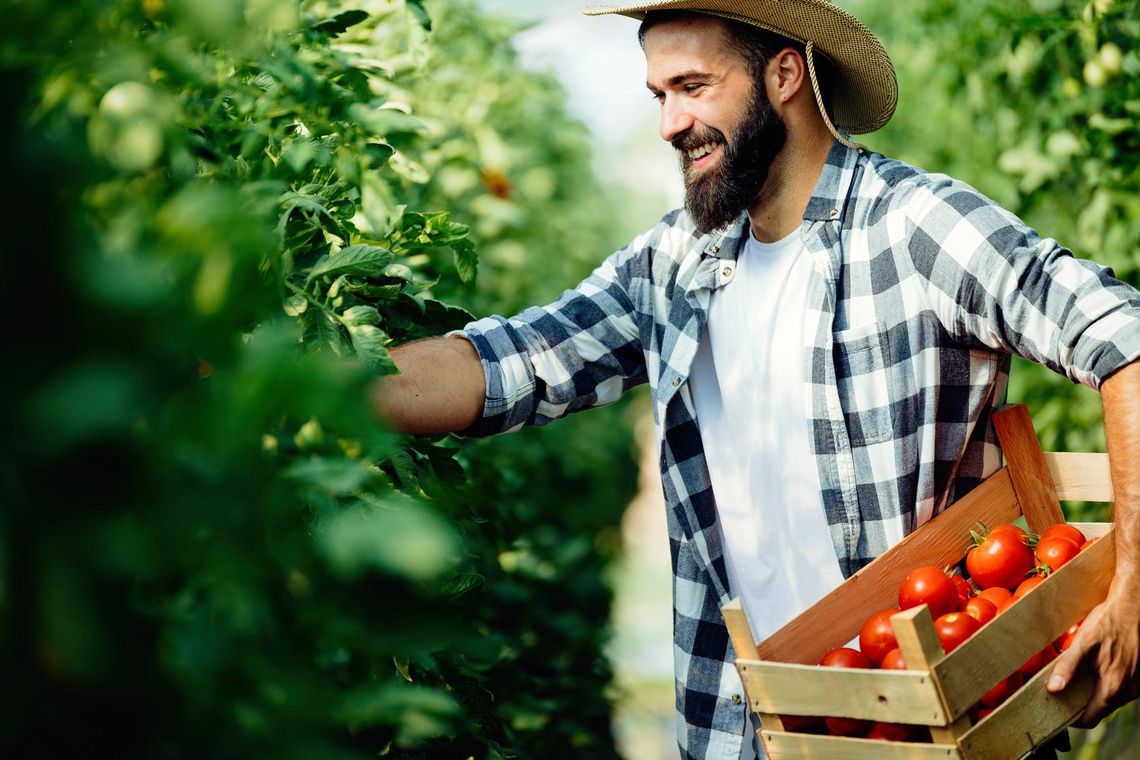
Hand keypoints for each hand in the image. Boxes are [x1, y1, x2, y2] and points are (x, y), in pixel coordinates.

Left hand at [1046, 581, 1139, 726]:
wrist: (1134, 607)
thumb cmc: (1109, 622)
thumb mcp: (1083, 642)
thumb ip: (1068, 667)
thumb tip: (1053, 688)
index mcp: (1113, 686)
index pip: (1090, 718)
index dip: (1073, 718)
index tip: (1057, 711)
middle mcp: (1129, 691)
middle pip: (1100, 710)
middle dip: (1082, 704)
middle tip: (1063, 692)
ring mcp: (1138, 685)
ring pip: (1111, 699)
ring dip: (1095, 693)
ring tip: (1077, 678)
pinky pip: (1121, 689)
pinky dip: (1107, 684)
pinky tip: (1096, 669)